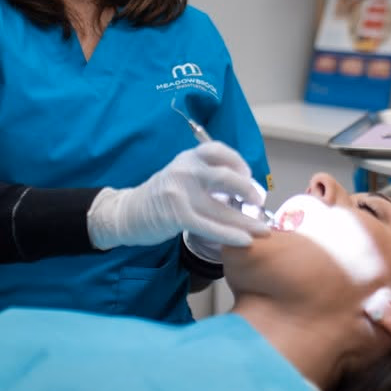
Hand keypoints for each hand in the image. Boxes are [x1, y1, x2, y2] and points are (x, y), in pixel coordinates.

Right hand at [87, 141, 269, 250]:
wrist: (127, 212)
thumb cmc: (161, 195)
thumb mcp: (181, 173)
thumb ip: (205, 175)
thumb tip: (243, 188)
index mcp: (188, 157)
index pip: (220, 150)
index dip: (239, 162)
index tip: (249, 176)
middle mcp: (185, 169)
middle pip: (226, 177)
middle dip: (249, 191)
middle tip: (259, 202)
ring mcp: (181, 192)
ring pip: (222, 207)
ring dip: (246, 220)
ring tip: (262, 230)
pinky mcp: (177, 215)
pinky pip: (210, 226)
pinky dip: (230, 234)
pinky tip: (244, 240)